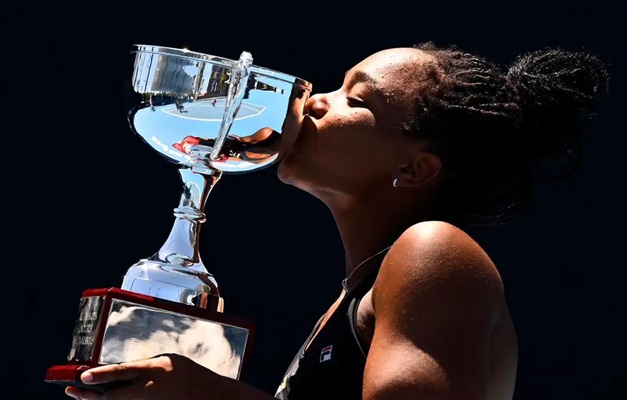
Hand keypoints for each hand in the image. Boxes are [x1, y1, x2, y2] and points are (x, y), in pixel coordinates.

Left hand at [64, 353, 222, 399]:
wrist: (207, 395)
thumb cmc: (188, 374)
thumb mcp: (166, 361)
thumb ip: (144, 365)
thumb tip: (123, 370)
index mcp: (152, 371)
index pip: (120, 372)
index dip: (99, 375)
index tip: (82, 376)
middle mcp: (146, 390)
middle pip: (111, 396)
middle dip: (88, 395)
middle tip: (72, 390)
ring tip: (81, 395)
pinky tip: (104, 399)